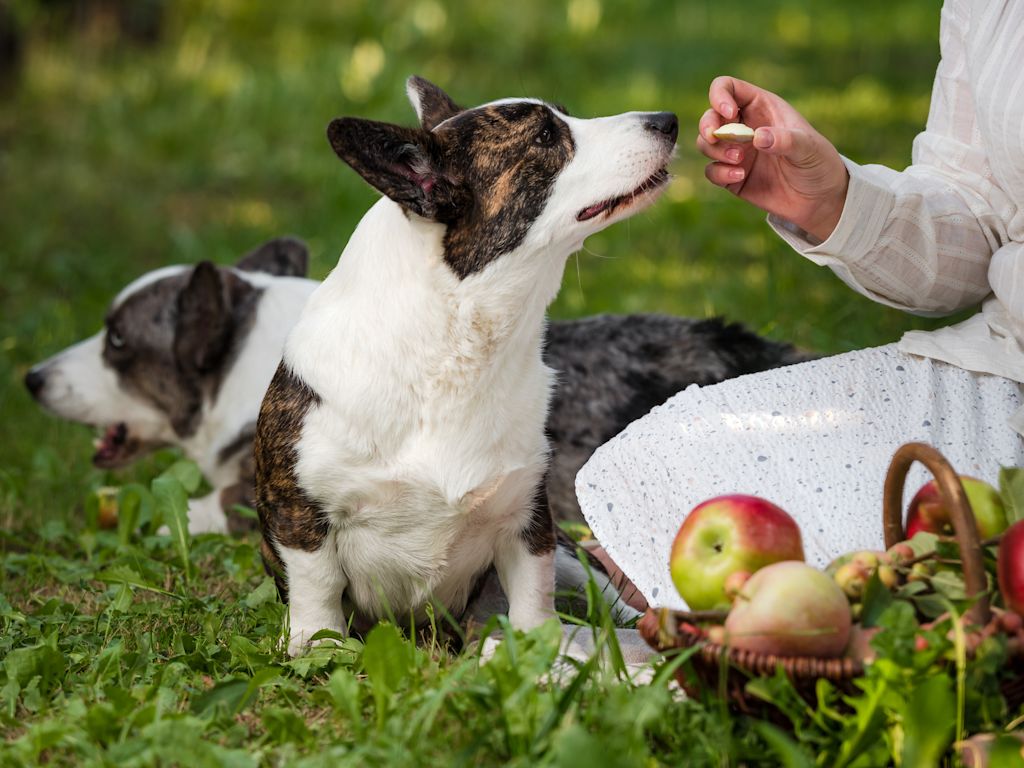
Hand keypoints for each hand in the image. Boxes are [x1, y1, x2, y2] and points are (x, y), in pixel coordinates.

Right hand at [697, 76, 849, 241]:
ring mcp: (737, 152)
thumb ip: (785, 140)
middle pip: (710, 116)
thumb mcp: (809, 148)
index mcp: (762, 108)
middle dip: (707, 126)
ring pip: (706, 143)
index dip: (720, 95)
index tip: (728, 114)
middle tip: (714, 137)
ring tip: (739, 161)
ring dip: (716, 150)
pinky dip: (720, 173)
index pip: (729, 88)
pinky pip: (712, 171)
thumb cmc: (818, 163)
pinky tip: (740, 177)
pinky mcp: (732, 177)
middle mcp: (745, 127)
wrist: (819, 199)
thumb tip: (757, 137)